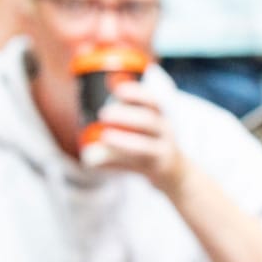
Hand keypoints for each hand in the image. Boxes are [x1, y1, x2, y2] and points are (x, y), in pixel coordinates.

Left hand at [87, 79, 187, 194]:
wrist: (174, 171)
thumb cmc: (149, 143)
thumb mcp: (143, 127)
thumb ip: (120, 120)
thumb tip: (87, 116)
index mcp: (159, 116)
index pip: (153, 101)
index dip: (137, 94)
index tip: (118, 90)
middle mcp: (164, 131)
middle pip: (150, 121)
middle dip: (127, 116)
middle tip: (104, 114)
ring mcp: (162, 151)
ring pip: (145, 147)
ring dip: (124, 142)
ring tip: (106, 137)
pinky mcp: (156, 168)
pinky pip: (137, 165)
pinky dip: (116, 162)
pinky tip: (96, 162)